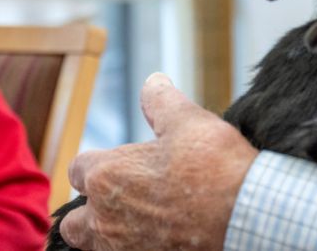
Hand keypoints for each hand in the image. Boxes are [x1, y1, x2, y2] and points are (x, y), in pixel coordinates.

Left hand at [59, 73, 257, 250]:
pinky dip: (131, 246)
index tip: (124, 160)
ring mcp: (122, 248)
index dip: (99, 161)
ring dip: (107, 232)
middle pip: (74, 221)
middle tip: (124, 195)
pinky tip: (156, 234)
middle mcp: (105, 218)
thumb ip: (161, 100)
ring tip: (138, 218)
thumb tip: (152, 81)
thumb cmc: (213, 164)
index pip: (78, 168)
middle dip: (91, 208)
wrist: (242, 212)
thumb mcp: (188, 120)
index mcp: (108, 176)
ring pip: (94, 245)